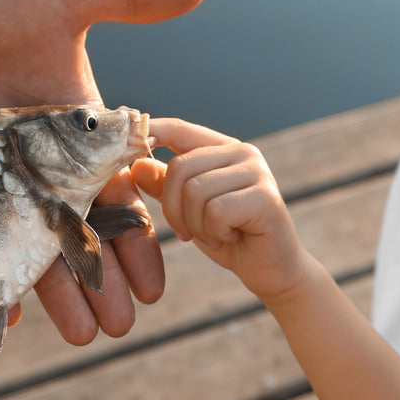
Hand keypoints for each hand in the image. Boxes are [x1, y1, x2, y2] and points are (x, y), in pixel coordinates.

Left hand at [0, 0, 205, 344]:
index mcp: (80, 134)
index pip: (119, 197)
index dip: (139, 241)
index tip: (156, 281)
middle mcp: (43, 167)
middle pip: (82, 238)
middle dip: (104, 283)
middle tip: (121, 326)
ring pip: (34, 253)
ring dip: (58, 296)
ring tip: (80, 336)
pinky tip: (6, 319)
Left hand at [132, 118, 311, 302]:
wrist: (272, 271)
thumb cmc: (230, 238)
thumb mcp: (189, 211)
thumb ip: (166, 186)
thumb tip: (137, 163)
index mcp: (223, 149)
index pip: (179, 129)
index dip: (150, 132)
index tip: (127, 142)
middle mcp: (243, 153)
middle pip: (180, 167)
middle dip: (174, 208)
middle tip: (189, 232)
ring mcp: (257, 172)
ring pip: (195, 191)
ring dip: (196, 225)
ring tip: (216, 235)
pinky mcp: (265, 197)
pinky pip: (215, 211)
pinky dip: (214, 233)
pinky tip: (231, 238)